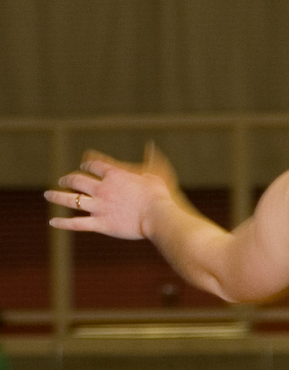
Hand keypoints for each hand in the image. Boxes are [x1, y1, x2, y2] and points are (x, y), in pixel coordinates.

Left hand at [45, 145, 173, 240]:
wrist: (158, 216)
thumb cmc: (160, 196)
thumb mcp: (156, 173)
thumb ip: (150, 160)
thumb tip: (151, 146)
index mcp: (114, 175)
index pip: (93, 166)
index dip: (86, 165)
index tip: (83, 166)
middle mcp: (102, 189)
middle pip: (77, 180)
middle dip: (67, 179)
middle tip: (62, 180)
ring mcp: (99, 207)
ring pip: (71, 200)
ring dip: (57, 196)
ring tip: (48, 195)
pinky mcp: (100, 223)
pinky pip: (77, 223)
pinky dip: (63, 223)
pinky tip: (52, 222)